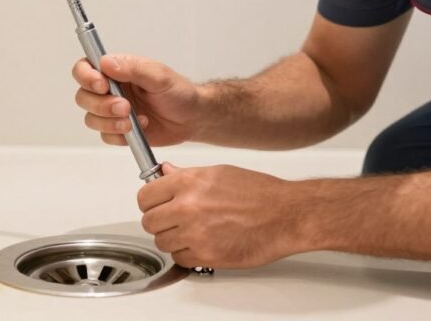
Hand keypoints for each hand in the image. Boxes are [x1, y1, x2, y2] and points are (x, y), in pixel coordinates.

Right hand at [71, 54, 203, 146]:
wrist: (192, 118)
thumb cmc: (178, 92)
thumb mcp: (159, 76)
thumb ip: (133, 68)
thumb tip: (105, 62)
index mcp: (117, 70)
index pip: (85, 67)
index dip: (86, 77)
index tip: (101, 86)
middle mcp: (110, 89)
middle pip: (83, 96)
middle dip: (101, 105)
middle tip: (125, 107)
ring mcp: (112, 111)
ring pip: (91, 118)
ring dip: (108, 122)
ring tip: (132, 121)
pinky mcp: (118, 130)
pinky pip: (105, 136)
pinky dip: (119, 135)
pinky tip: (139, 128)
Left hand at [137, 163, 306, 268]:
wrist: (285, 215)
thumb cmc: (259, 193)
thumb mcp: (218, 173)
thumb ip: (186, 175)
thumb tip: (165, 172)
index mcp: (188, 182)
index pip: (145, 196)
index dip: (149, 201)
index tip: (155, 204)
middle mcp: (188, 207)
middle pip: (149, 222)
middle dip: (158, 221)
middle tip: (172, 219)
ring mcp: (195, 233)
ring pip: (162, 242)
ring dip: (172, 239)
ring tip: (191, 231)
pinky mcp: (206, 255)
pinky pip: (179, 259)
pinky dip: (187, 254)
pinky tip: (200, 243)